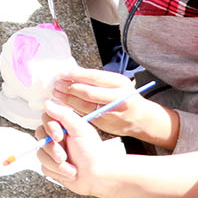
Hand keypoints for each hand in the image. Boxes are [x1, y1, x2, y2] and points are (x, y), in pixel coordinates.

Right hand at [35, 99, 127, 195]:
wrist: (98, 177)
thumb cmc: (93, 154)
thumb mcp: (81, 130)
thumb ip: (64, 115)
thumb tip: (48, 102)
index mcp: (65, 126)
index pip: (46, 119)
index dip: (50, 128)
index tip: (59, 136)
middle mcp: (57, 138)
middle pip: (41, 137)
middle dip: (52, 149)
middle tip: (63, 156)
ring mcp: (53, 152)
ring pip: (41, 154)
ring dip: (57, 164)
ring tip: (72, 168)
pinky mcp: (52, 166)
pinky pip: (44, 167)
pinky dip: (57, 172)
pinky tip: (69, 173)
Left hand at [52, 67, 171, 142]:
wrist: (141, 119)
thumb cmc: (125, 96)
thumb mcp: (117, 83)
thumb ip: (99, 80)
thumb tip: (73, 73)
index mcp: (119, 83)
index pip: (94, 77)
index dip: (76, 75)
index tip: (62, 73)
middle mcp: (117, 98)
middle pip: (88, 92)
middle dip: (69, 88)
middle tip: (56, 84)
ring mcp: (111, 113)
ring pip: (85, 106)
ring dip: (68, 100)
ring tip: (57, 94)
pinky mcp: (104, 124)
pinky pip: (85, 115)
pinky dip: (73, 110)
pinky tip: (63, 105)